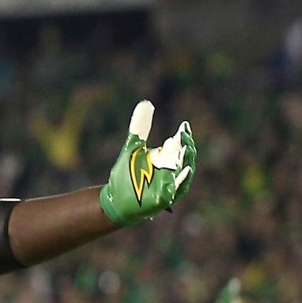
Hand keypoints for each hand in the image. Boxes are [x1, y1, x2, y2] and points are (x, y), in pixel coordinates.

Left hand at [99, 101, 195, 228]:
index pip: (180, 146)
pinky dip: (181, 181)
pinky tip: (183, 171)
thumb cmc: (128, 173)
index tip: (183, 126)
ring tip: (185, 150)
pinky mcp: (164, 200)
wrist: (115, 199)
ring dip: (186, 163)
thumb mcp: (133, 147)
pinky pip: (176, 191)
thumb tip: (146, 103)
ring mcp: (169, 186)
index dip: (184, 136)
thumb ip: (140, 128)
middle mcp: (171, 172)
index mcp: (167, 160)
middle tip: (183, 136)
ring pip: (184, 175)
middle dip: (186, 148)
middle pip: (185, 159)